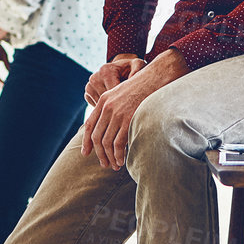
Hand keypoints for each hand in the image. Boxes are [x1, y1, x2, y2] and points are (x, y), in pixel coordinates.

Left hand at [81, 51, 186, 169]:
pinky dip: (118, 155)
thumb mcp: (122, 93)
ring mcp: (117, 114)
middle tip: (104, 164)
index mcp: (103, 100)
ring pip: (106, 142)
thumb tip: (110, 125)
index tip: (86, 153)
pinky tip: (121, 161)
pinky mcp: (128, 120)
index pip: (90, 125)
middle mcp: (107, 107)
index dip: (87, 141)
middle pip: (97, 136)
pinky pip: (118, 143)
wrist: (156, 77)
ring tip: (114, 166)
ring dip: (109, 157)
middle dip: (99, 153)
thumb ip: (113, 106)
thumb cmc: (143, 86)